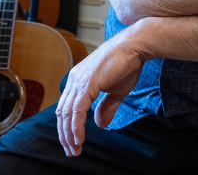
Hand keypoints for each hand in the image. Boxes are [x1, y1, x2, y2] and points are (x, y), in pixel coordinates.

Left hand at [55, 27, 144, 156]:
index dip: (67, 127)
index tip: (72, 142)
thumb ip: (106, 107)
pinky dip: (77, 126)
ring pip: (67, 113)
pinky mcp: (87, 82)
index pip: (65, 108)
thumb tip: (100, 124)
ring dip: (70, 134)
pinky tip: (79, 137)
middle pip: (62, 112)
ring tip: (75, 148)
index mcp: (78, 80)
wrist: (135, 46)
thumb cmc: (127, 63)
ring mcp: (79, 80)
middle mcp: (74, 79)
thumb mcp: (115, 91)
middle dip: (65, 134)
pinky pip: (77, 109)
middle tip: (71, 151)